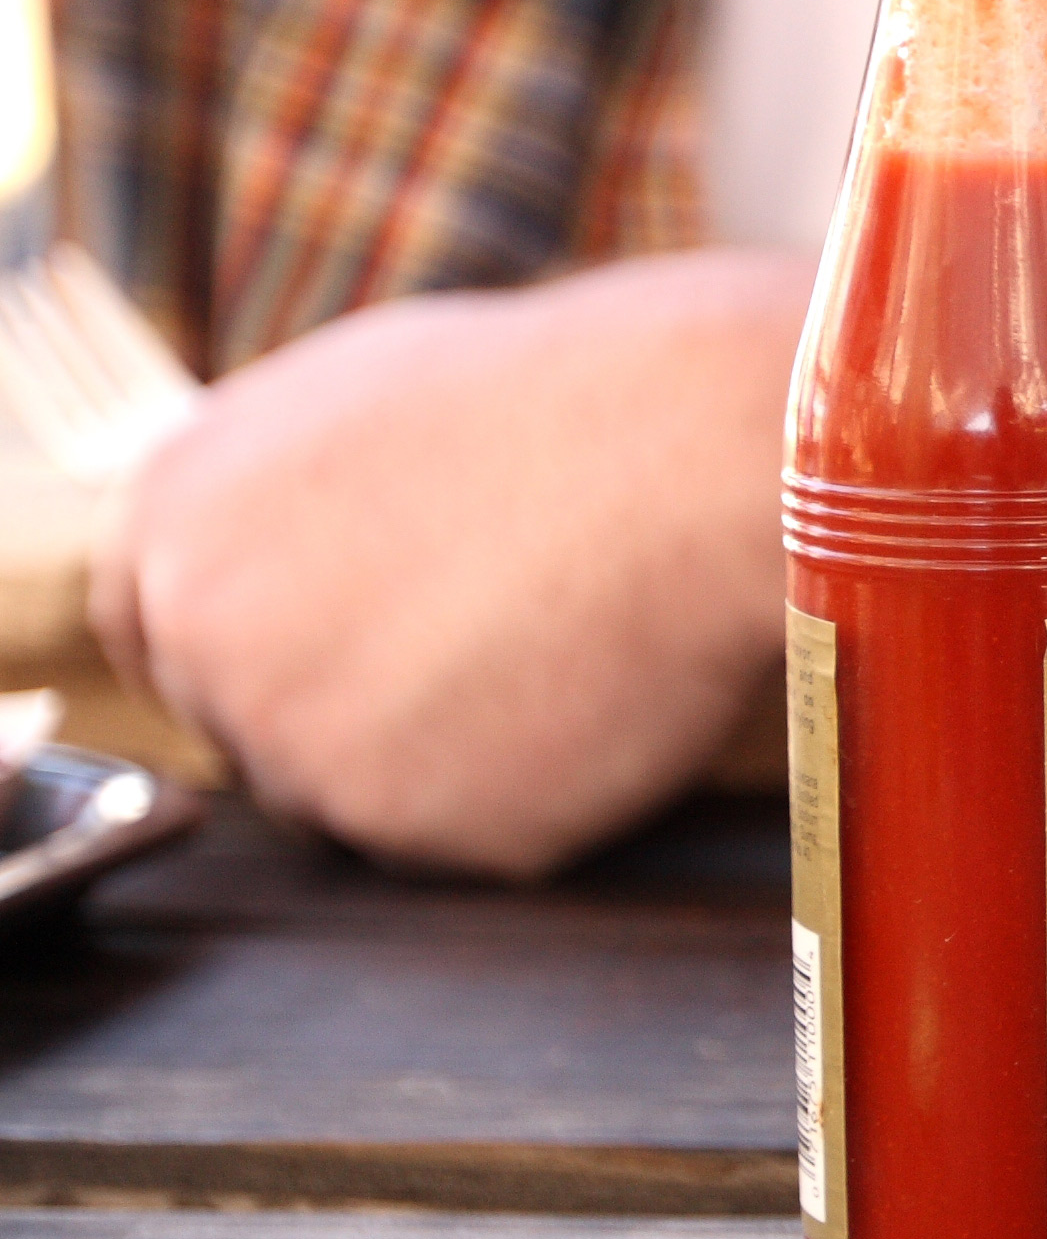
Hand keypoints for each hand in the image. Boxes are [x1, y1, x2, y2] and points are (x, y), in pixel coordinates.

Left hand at [89, 248, 813, 877]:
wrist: (696, 452)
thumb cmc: (568, 401)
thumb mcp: (362, 399)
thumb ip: (273, 497)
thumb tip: (273, 560)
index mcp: (172, 516)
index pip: (157, 636)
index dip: (257, 649)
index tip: (332, 653)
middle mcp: (205, 634)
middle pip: (252, 728)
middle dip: (347, 709)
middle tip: (475, 651)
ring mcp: (297, 739)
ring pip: (352, 797)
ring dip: (442, 756)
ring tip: (550, 649)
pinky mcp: (406, 825)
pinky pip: (462, 839)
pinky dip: (529, 793)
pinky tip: (586, 696)